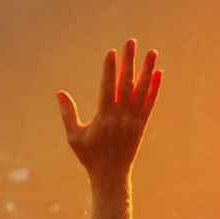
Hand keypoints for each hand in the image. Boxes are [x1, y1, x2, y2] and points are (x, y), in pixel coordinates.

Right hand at [56, 38, 162, 218]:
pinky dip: (155, 88)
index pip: (108, 87)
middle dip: (129, 61)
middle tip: (131, 42)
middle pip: (126, 83)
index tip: (111, 52)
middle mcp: (122, 117)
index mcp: (104, 117)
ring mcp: (134, 120)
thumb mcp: (74, 137)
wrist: (111, 176)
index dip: (110, 69)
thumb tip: (60, 93)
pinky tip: (158, 73)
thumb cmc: (90, 157)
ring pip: (142, 90)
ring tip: (152, 52)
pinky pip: (150, 103)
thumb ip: (68, 114)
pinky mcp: (142, 125)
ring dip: (147, 70)